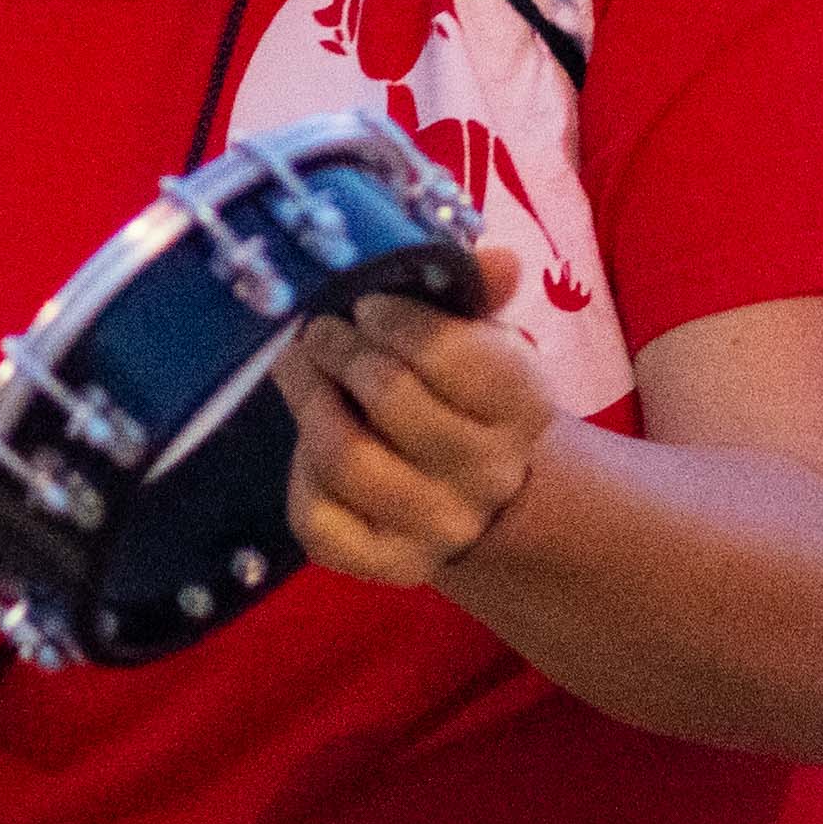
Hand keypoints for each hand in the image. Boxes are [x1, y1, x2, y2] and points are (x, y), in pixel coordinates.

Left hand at [271, 240, 553, 586]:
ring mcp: (439, 527)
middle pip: (391, 397)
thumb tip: (498, 259)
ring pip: (346, 458)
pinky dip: (300, 473)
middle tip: (321, 330)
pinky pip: (319, 522)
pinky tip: (308, 441)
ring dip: (309, 399)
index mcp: (523, 406)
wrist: (478, 493)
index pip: (457, 355)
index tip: (367, 304)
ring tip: (299, 366)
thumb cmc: (462, 392)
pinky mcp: (387, 564)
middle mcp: (489, 473)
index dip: (397, 318)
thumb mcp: (476, 336)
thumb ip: (477, 292)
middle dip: (341, 350)